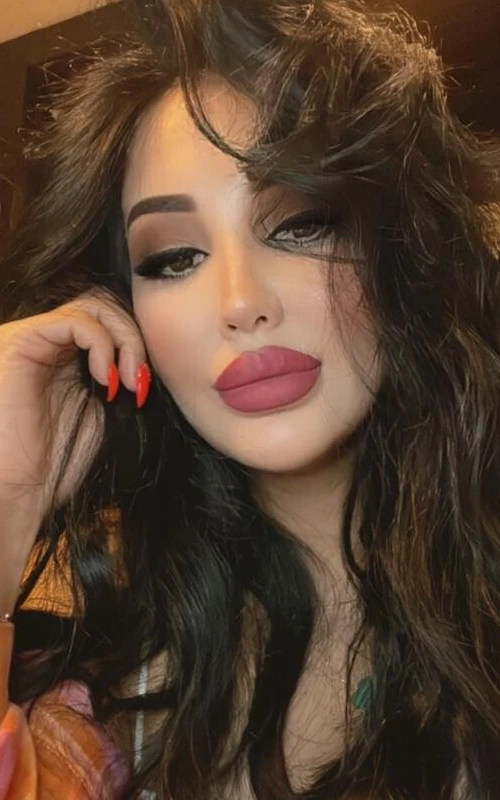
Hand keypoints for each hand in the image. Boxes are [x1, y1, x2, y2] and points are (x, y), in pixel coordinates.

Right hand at [0, 289, 148, 611]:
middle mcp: (51, 342)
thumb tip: (149, 364)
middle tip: (140, 380)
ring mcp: (34, 338)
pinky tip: (106, 378)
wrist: (19, 489)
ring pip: (93, 307)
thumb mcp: (104, 413)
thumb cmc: (57, 460)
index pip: (111, 324)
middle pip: (105, 308)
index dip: (136, 346)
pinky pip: (73, 319)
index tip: (144, 387)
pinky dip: (101, 343)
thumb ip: (121, 381)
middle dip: (134, 338)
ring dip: (122, 339)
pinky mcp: (22, 340)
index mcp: (69, 357)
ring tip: (125, 381)